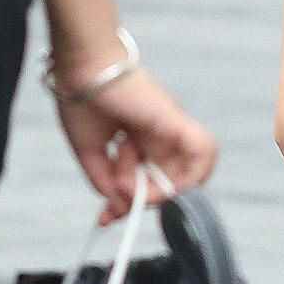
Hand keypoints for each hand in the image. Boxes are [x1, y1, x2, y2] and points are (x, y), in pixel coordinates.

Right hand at [56, 63, 217, 220]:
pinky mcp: (174, 120)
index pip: (152, 179)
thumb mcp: (91, 152)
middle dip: (144, 201)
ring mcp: (170, 128)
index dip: (133, 202)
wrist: (81, 68)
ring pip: (192, 171)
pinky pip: (202, 151)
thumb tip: (117, 204)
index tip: (108, 215)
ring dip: (162, 191)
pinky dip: (187, 176)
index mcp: (143, 139)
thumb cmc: (82, 99)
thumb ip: (104, 181)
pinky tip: (154, 182)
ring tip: (129, 183)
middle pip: (171, 181)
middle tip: (117, 196)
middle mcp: (162, 135)